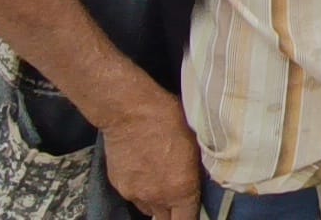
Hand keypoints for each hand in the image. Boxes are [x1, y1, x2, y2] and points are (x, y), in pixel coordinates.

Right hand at [99, 91, 200, 219]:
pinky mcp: (119, 185)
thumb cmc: (168, 119)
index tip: (195, 210)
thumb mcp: (195, 143)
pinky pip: (134, 197)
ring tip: (163, 184)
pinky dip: (142, 191)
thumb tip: (200, 182)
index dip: (193, 217)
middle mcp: (157, 197)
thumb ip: (196, 171)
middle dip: (174, 213)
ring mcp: (135, 193)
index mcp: (181, 189)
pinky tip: (146, 173)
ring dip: (158, 203)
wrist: (129, 111)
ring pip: (150, 209)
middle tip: (180, 199)